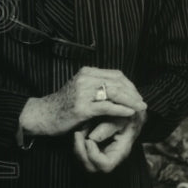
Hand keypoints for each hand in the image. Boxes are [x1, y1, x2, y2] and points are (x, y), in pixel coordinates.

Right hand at [19, 67, 146, 137]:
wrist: (44, 115)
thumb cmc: (64, 105)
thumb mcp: (80, 90)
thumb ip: (97, 86)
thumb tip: (122, 91)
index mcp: (86, 72)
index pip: (116, 75)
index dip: (130, 85)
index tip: (138, 95)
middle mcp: (85, 78)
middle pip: (118, 82)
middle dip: (134, 93)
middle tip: (143, 103)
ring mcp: (83, 92)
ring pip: (115, 93)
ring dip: (131, 101)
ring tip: (141, 108)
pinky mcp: (81, 107)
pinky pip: (107, 107)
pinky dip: (121, 109)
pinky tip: (130, 113)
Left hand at [73, 109, 146, 172]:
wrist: (130, 115)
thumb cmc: (128, 117)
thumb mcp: (122, 118)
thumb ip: (108, 127)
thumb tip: (92, 137)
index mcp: (120, 152)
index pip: (105, 165)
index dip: (94, 155)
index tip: (88, 139)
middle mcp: (110, 157)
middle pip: (91, 167)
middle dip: (81, 152)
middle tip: (77, 135)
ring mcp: (102, 155)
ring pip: (84, 161)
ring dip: (77, 147)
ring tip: (78, 132)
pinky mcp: (95, 149)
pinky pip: (82, 153)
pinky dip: (78, 143)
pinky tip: (80, 132)